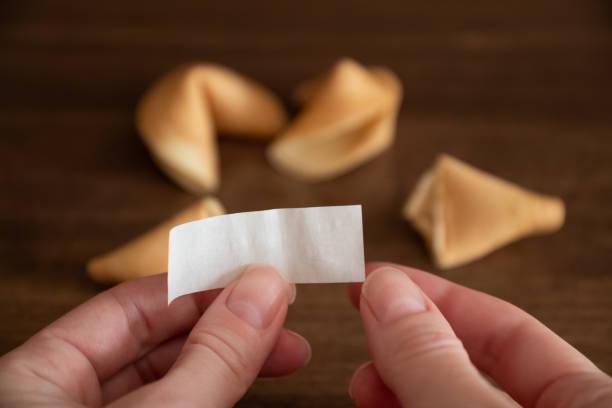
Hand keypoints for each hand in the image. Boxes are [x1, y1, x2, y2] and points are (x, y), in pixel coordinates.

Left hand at [0, 265, 310, 406]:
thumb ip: (212, 358)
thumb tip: (263, 288)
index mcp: (37, 379)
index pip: (132, 305)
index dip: (201, 283)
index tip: (258, 272)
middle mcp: (62, 402)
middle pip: (157, 341)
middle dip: (228, 325)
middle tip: (284, 315)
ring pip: (172, 380)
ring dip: (232, 361)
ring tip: (286, 351)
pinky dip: (216, 393)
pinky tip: (248, 380)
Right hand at [347, 262, 611, 407]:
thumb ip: (435, 362)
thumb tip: (386, 290)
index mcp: (596, 405)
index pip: (507, 328)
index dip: (432, 294)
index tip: (372, 277)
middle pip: (475, 366)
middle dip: (408, 342)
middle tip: (360, 328)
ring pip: (451, 403)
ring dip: (399, 385)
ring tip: (362, 385)